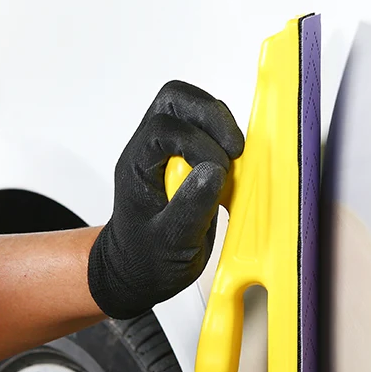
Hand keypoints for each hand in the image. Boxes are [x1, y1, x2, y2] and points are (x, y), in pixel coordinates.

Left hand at [88, 80, 243, 318]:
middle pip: (175, 100)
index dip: (196, 142)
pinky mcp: (187, 158)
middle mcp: (149, 151)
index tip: (218, 169)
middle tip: (233, 148)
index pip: (163, 128)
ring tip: (233, 161)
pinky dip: (225, 143)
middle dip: (211, 116)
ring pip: (192, 108)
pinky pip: (208, 131)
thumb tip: (212, 172)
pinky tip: (230, 172)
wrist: (140, 271)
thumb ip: (189, 208)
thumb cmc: (145, 259)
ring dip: (220, 128)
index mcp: (137, 168)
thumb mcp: (169, 243)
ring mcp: (167, 151)